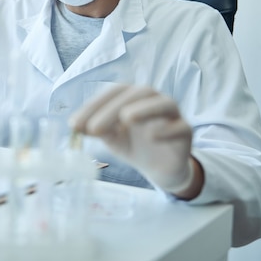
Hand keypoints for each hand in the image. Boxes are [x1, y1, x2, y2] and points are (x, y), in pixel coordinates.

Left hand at [70, 85, 201, 196]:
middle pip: (136, 94)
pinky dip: (167, 129)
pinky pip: (181, 127)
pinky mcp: (185, 133)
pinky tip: (153, 136)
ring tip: (126, 118)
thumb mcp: (110, 137)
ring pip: (164, 104)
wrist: (159, 168)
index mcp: (133, 97)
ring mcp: (172, 115)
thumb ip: (96, 129)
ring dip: (145, 108)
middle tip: (93, 128)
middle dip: (112, 109)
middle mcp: (154, 100)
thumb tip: (75, 125)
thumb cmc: (133, 144)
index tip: (74, 124)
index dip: (94, 105)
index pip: (114, 92)